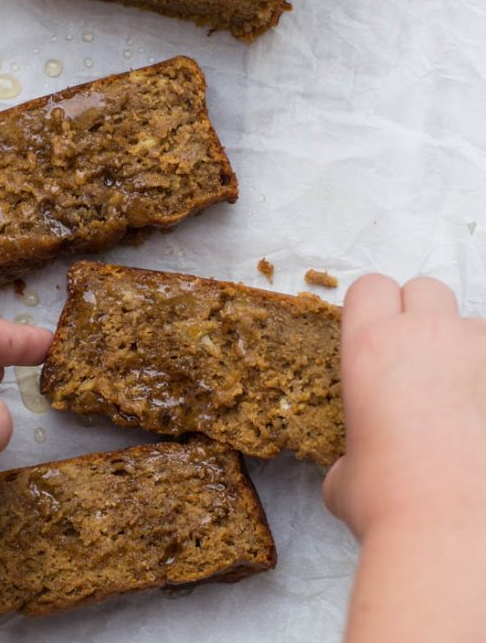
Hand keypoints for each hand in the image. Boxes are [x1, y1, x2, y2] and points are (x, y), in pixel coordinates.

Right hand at [323, 274, 485, 642]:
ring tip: (463, 400)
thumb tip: (352, 474)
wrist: (450, 531)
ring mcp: (475, 351)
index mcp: (369, 346)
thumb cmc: (390, 503)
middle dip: (423, 317)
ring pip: (472, 324)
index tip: (377, 335)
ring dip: (466, 350)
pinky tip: (479, 419)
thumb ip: (349, 455)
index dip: (373, 308)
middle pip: (425, 288)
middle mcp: (423, 335)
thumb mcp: (345, 478)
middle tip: (421, 363)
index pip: (370, 286)